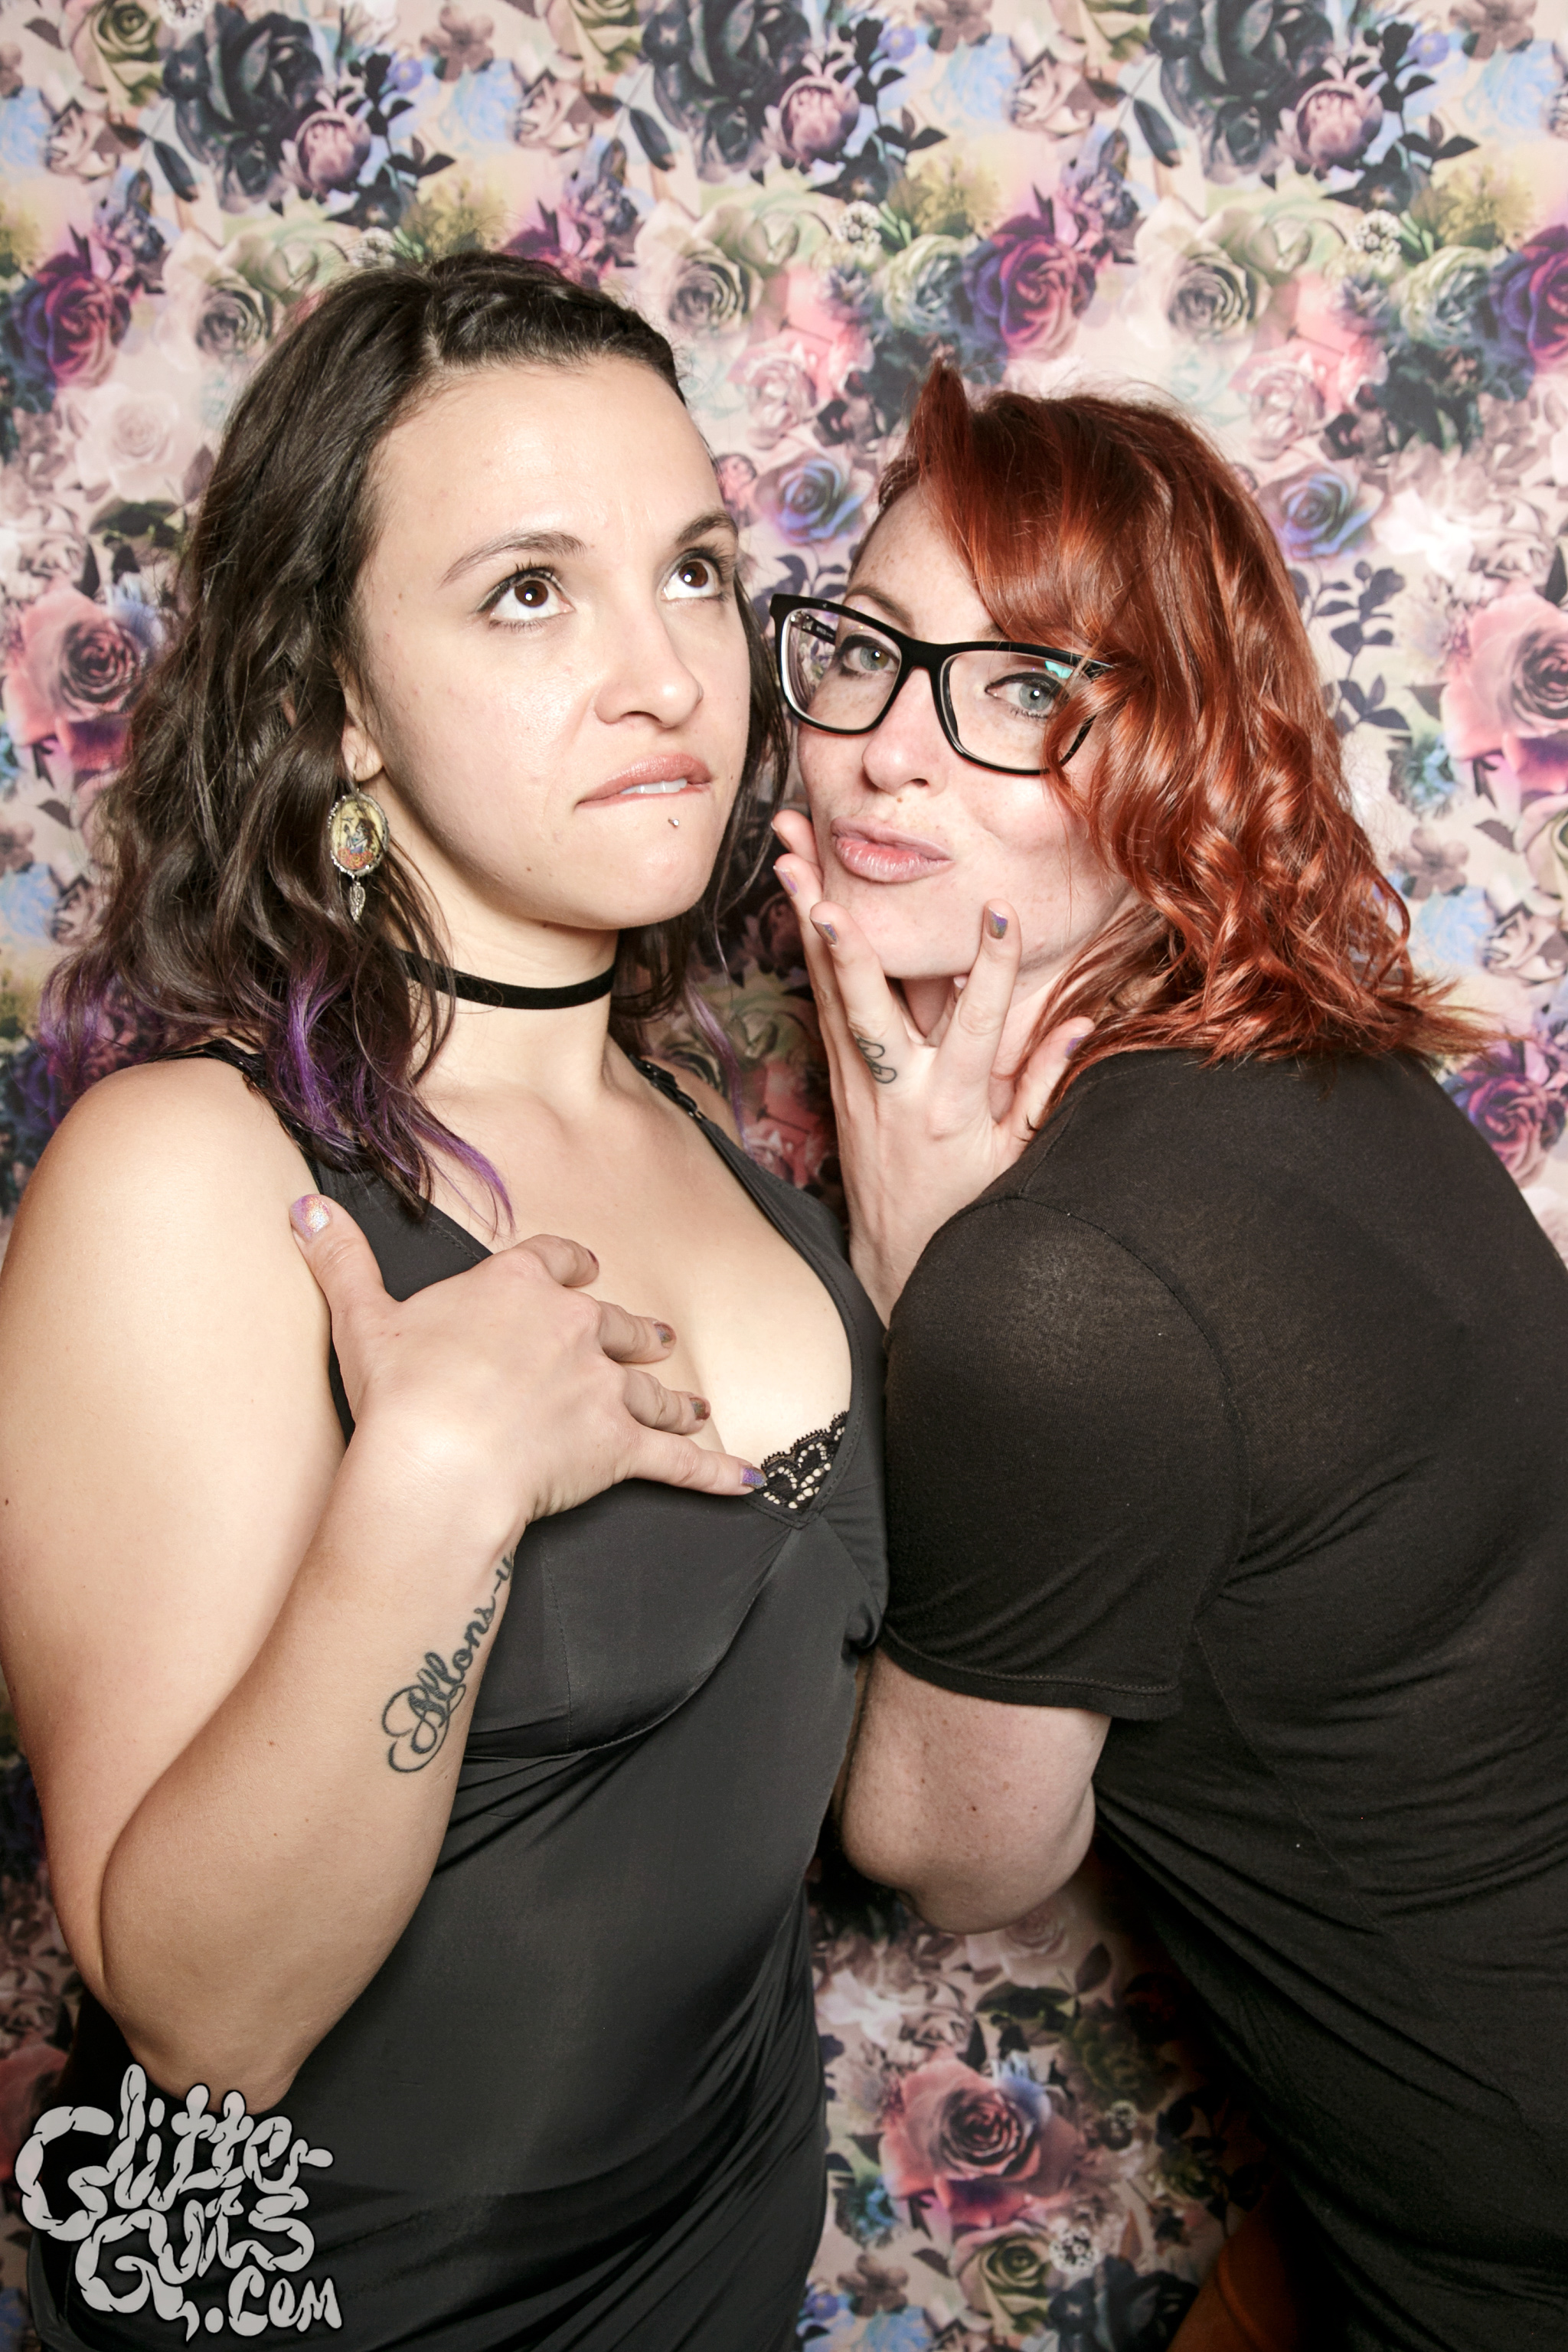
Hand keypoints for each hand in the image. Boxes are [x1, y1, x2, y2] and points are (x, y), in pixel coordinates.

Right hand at [290, 1200, 760, 1545]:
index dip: (570, 1267)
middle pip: (616, 1323)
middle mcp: (572, 1327)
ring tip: (694, 1403)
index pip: (554, 1262)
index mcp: (516, 1288)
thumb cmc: (400, 1391)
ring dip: (674, 1398)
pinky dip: (715, 1472)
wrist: (439, 1459)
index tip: (583, 1269)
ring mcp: (603, 1387)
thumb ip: (340, 1258)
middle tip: (655, 1338)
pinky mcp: (620, 1448)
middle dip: (635, 1334)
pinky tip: (747, 1480)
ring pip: (651, 1389)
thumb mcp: (361, 1316)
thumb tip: (303, 1207)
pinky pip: (680, 1462)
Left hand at [772, 812, 1088, 1320]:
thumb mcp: (1016, 1157)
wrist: (896, 1259)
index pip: (978, 1024)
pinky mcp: (836, 1083)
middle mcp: (895, 1091)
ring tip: (790, 861)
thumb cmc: (965, 1207)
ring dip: (809, 927)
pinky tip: (799, 906)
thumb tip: (1081, 1025)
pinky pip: (823, 1007)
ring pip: (830, 994)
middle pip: (867, 1008)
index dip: (991, 968)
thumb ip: (1042, 1088)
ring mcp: (856, 1084)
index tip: (999, 911)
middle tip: (826, 896)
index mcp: (951, 1108)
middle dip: (848, 949)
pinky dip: (812, 955)